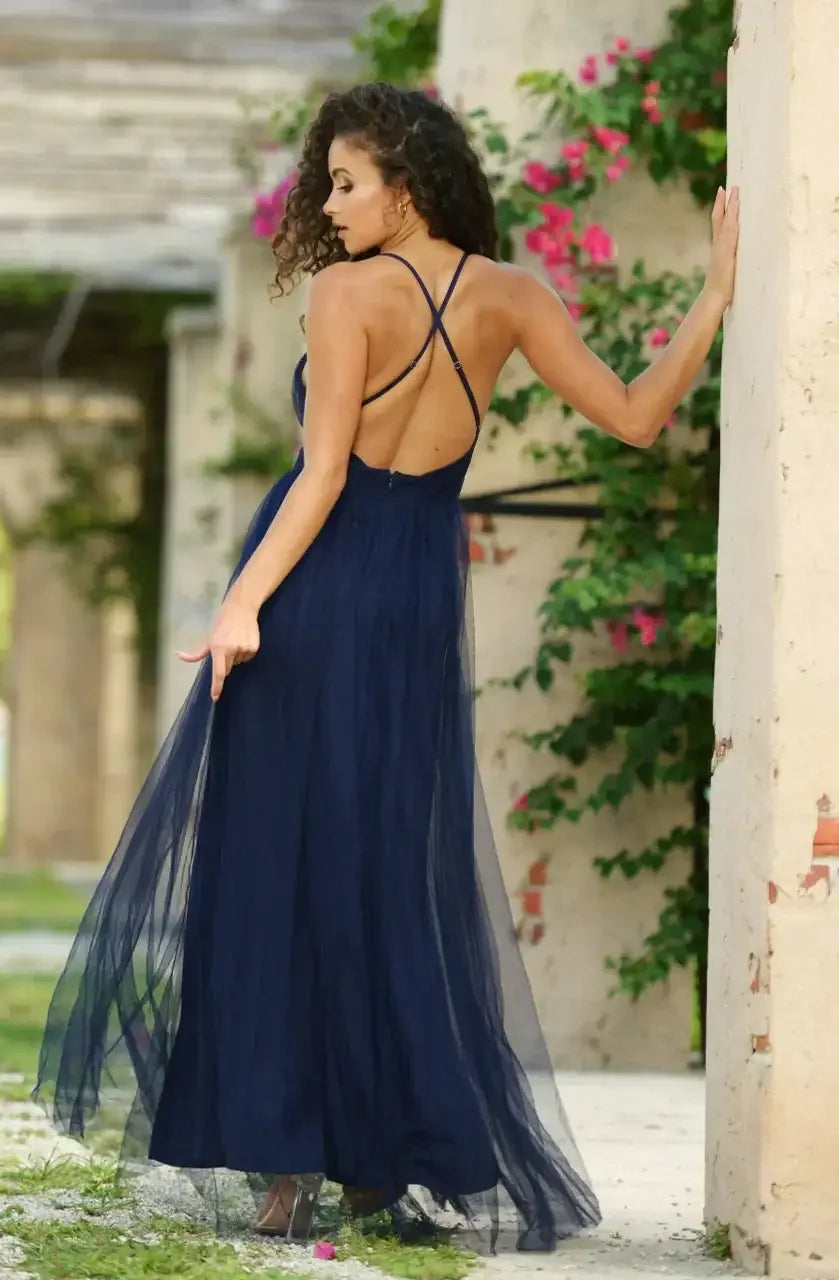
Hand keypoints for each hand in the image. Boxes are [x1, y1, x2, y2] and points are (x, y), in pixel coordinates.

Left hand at [178, 597, 260, 702]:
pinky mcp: (254, 648)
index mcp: (218, 648)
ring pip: (238, 663)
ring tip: (235, 640)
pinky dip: (244, 652)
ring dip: (235, 657)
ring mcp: (244, 649)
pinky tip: (243, 640)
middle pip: (228, 668)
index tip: (216, 697)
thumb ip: (196, 653)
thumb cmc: (222, 623)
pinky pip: (247, 657)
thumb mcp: (208, 638)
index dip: (217, 686)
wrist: (241, 608)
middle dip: (225, 662)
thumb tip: (180, 655)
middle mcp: (232, 650)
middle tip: (225, 647)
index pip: (218, 673)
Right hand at [706, 185, 739, 310]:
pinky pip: (731, 227)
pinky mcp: (727, 248)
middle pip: (719, 220)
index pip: (720, 227)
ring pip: (726, 220)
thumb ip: (731, 268)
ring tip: (733, 190)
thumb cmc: (721, 292)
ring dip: (729, 205)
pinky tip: (736, 204)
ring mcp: (722, 246)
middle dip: (722, 204)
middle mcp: (718, 245)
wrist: (714, 297)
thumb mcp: (728, 276)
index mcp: (719, 250)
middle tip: (725, 188)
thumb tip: (735, 268)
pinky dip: (732, 215)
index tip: (723, 199)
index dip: (721, 213)